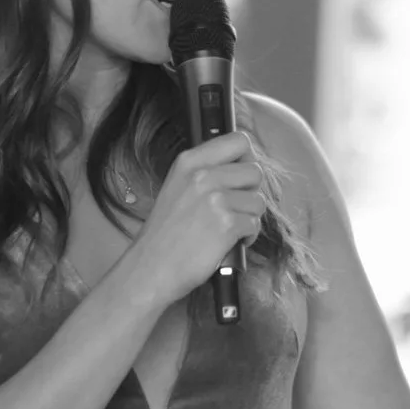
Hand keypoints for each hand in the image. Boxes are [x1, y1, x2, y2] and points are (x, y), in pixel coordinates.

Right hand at [122, 131, 264, 306]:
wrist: (151, 268)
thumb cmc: (164, 234)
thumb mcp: (176, 187)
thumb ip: (205, 172)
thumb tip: (241, 167)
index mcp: (190, 162)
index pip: (238, 141)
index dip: (247, 159)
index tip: (241, 176)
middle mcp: (203, 176)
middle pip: (255, 171)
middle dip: (250, 193)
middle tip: (235, 208)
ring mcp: (216, 200)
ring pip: (258, 201)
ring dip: (249, 217)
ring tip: (229, 229)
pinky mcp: (227, 224)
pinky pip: (255, 224)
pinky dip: (248, 236)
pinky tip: (230, 243)